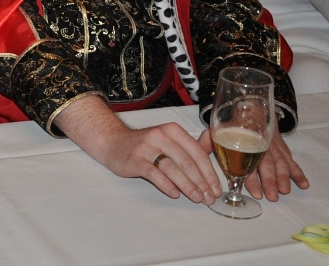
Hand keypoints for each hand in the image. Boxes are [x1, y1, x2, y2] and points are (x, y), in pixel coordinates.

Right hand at [100, 122, 223, 204]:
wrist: (113, 142)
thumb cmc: (146, 145)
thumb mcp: (170, 139)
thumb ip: (192, 143)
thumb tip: (214, 137)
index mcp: (172, 130)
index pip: (196, 152)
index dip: (209, 172)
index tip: (216, 189)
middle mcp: (160, 135)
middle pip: (186, 161)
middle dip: (200, 182)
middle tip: (209, 198)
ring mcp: (145, 147)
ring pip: (171, 168)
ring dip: (187, 185)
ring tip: (196, 198)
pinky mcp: (134, 159)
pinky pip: (153, 174)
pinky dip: (166, 185)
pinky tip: (175, 194)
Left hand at [199, 129, 308, 200]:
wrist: (251, 108)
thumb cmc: (231, 125)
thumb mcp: (217, 130)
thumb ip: (207, 141)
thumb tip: (195, 151)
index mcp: (242, 142)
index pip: (245, 161)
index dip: (249, 176)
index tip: (251, 189)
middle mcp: (258, 145)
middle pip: (265, 164)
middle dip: (269, 180)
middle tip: (271, 196)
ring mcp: (272, 147)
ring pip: (280, 162)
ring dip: (283, 177)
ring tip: (285, 191)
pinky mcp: (282, 148)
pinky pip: (291, 160)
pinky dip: (298, 172)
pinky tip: (303, 184)